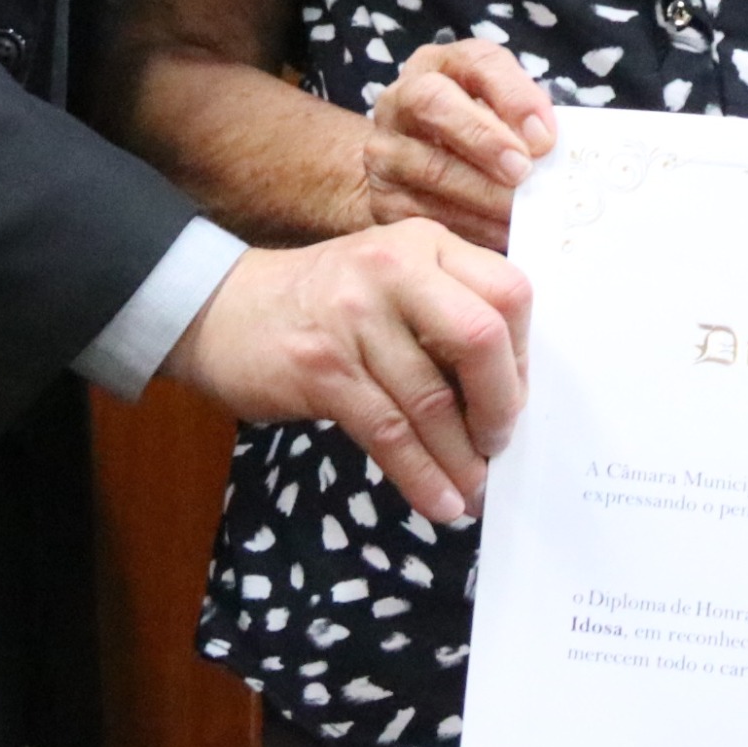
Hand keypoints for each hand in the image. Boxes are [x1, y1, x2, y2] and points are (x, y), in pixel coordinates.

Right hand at [160, 223, 531, 523]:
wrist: (223, 309)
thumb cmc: (325, 304)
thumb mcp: (393, 279)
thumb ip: (449, 312)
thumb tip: (510, 394)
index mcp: (426, 244)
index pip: (508, 292)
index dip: (523, 355)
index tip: (516, 397)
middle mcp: (394, 267)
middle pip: (481, 337)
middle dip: (501, 405)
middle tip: (499, 444)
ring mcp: (354, 317)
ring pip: (432, 400)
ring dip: (460, 460)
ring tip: (473, 491)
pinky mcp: (322, 368)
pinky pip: (389, 432)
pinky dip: (421, 476)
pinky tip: (439, 501)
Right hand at [363, 37, 558, 247]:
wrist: (407, 170)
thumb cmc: (472, 136)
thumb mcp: (498, 113)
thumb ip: (525, 122)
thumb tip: (555, 151)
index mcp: (440, 66)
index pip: (477, 62)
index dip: (514, 96)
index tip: (545, 136)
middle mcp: (403, 98)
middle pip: (435, 103)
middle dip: (484, 138)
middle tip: (523, 171)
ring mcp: (385, 148)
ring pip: (430, 167)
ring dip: (482, 194)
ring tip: (521, 213)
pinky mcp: (382, 197)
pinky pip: (425, 214)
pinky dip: (469, 227)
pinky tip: (499, 236)